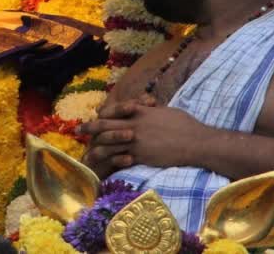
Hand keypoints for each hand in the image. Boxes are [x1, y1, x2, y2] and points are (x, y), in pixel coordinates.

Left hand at [79, 101, 212, 172]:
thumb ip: (152, 111)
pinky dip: (112, 162)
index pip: (116, 109)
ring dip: (96, 148)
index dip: (104, 112)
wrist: (195, 142)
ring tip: (86, 153)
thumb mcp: (166, 111)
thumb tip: (147, 108)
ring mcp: (136, 141)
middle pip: (105, 124)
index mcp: (140, 111)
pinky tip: (105, 166)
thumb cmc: (185, 125)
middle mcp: (134, 124)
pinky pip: (121, 158)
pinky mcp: (141, 156)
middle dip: (90, 127)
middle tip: (77, 130)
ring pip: (109, 143)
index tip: (96, 114)